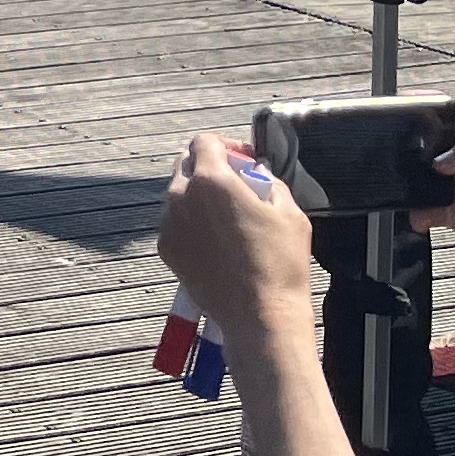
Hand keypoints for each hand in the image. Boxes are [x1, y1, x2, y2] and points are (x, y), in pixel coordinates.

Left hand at [155, 133, 313, 341]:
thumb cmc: (280, 261)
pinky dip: (191, 221)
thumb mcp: (289, 210)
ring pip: (177, 193)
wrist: (259, 314)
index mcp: (210, 180)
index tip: (245, 160)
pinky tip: (217, 240)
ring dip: (198, 194)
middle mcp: (180, 196)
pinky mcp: (166, 248)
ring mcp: (168, 223)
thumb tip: (254, 173)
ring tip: (228, 215)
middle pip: (185, 163)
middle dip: (209, 166)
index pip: (204, 141)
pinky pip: (174, 221)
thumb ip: (267, 180)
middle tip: (237, 184)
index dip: (227, 145)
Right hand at [414, 108, 454, 291]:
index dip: (434, 112)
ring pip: (430, 178)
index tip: (409, 115)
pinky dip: (419, 212)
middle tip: (400, 154)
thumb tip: (441, 158)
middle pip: (438, 145)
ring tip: (404, 187)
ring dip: (415, 182)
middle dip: (417, 147)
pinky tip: (419, 218)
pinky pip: (431, 210)